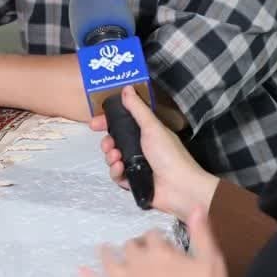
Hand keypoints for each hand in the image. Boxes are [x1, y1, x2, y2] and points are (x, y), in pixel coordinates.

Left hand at [79, 208, 229, 276]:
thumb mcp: (212, 263)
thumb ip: (202, 234)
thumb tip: (196, 207)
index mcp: (160, 253)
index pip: (153, 235)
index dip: (156, 236)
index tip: (160, 240)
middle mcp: (139, 264)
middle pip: (131, 246)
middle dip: (134, 244)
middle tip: (138, 248)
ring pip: (110, 263)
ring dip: (106, 254)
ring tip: (102, 248)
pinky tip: (81, 272)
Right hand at [90, 85, 218, 217]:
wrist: (181, 188)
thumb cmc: (169, 155)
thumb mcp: (152, 127)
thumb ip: (137, 108)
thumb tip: (127, 88)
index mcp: (147, 133)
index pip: (122, 124)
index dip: (108, 123)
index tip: (95, 123)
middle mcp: (141, 148)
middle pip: (115, 142)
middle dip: (107, 142)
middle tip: (108, 144)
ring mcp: (137, 166)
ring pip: (113, 159)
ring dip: (110, 156)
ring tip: (116, 157)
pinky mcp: (133, 183)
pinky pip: (117, 176)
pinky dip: (116, 172)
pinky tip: (120, 169)